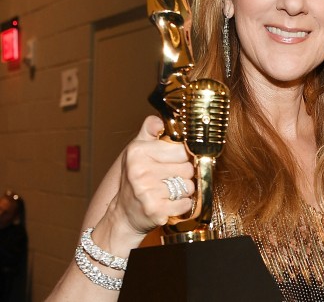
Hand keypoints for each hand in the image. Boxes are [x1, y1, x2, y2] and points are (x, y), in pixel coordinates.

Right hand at [99, 116, 194, 243]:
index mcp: (137, 151)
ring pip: (189, 186)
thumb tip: (159, 120)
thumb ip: (149, 132)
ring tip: (168, 191)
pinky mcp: (155, 210)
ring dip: (183, 191)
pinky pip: (185, 203)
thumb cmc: (135, 179)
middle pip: (188, 168)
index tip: (173, 162)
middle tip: (169, 179)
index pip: (182, 150)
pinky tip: (168, 203)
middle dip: (184, 175)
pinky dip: (181, 205)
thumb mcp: (138, 151)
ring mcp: (147, 191)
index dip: (182, 158)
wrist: (124, 214)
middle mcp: (140, 170)